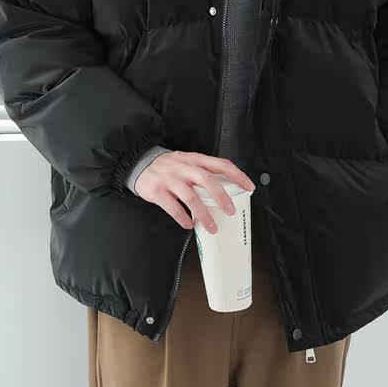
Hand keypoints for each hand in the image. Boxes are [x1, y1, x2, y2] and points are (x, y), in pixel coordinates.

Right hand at [135, 151, 255, 232]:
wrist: (138, 163)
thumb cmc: (168, 166)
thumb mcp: (186, 161)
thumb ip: (202, 172)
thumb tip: (223, 191)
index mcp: (195, 159)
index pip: (221, 164)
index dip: (237, 175)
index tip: (249, 187)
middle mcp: (184, 167)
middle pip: (207, 180)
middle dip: (222, 197)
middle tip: (230, 211)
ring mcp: (170, 179)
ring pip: (191, 197)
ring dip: (204, 214)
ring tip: (212, 227)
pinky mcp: (157, 191)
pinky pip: (173, 207)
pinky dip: (182, 218)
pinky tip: (188, 225)